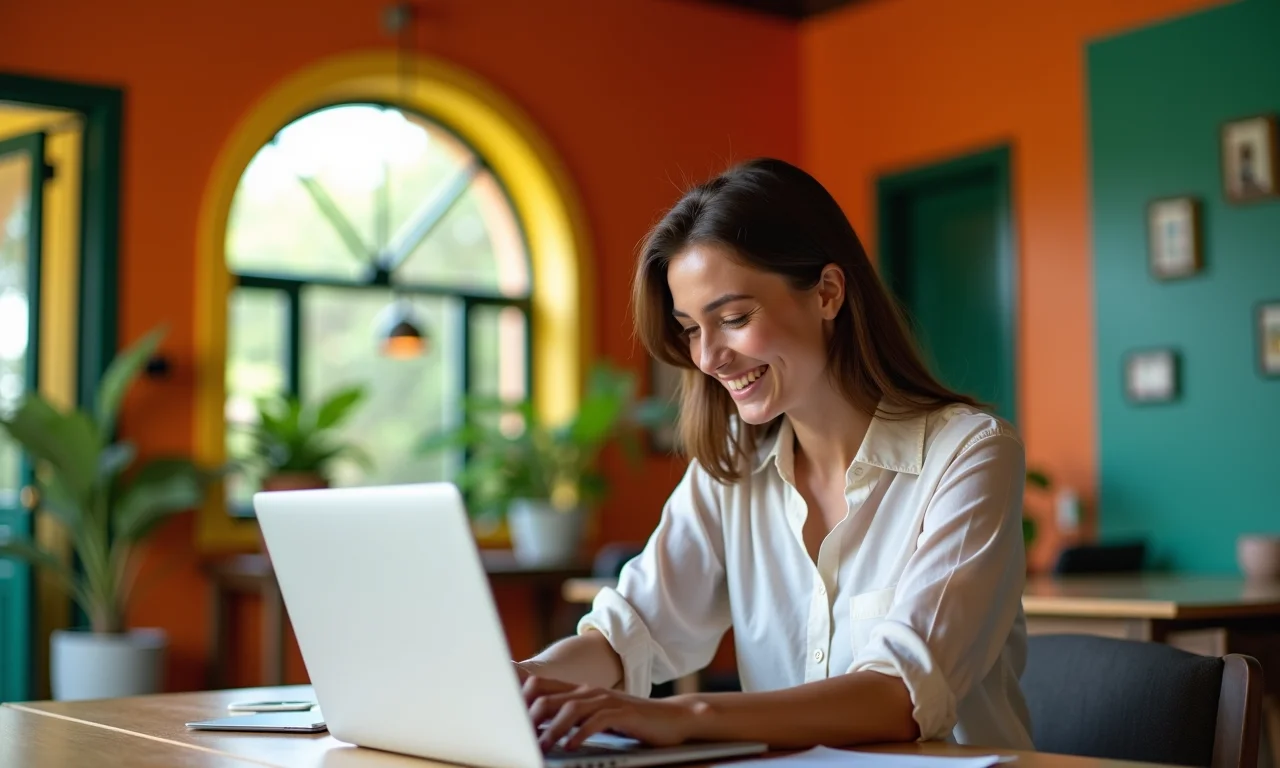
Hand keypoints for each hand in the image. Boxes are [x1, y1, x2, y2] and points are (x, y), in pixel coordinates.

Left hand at [523, 675, 695, 750]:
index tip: (506, 718)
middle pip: (550, 697)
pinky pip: (597, 721)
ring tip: (543, 747)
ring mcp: (607, 700)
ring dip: (553, 729)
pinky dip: (581, 734)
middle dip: (531, 718)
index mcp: (580, 691)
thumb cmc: (631, 721)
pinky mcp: (623, 713)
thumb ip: (572, 719)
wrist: (671, 717)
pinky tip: (571, 746)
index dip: (521, 699)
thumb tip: (540, 731)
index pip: (541, 686)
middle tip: (519, 738)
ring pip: (571, 709)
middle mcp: (590, 692)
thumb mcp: (597, 717)